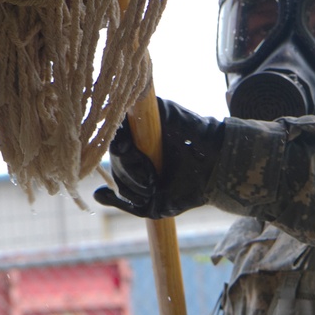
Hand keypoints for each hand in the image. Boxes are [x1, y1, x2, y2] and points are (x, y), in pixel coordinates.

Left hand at [94, 98, 224, 218]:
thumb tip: (95, 195)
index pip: (115, 162)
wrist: (218, 170)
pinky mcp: (158, 109)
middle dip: (128, 170)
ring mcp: (145, 121)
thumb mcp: (153, 205)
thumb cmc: (188, 188)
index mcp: (135, 157)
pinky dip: (139, 134)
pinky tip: (150, 153)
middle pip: (115, 147)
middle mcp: (137, 137)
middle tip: (151, 183)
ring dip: (130, 156)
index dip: (124, 177)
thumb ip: (124, 201)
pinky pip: (135, 112)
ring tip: (150, 173)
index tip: (147, 190)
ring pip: (120, 131)